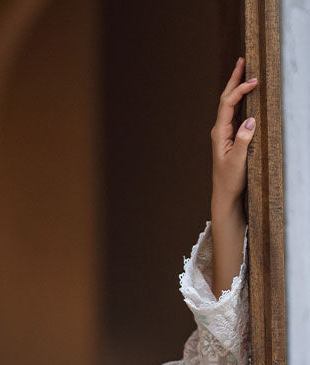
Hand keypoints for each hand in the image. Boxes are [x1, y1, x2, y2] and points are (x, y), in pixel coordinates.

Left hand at [211, 57, 257, 210]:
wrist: (225, 194)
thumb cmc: (230, 179)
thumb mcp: (238, 161)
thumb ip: (243, 140)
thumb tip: (251, 120)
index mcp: (219, 133)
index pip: (228, 104)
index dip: (240, 90)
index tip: (254, 81)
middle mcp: (220, 129)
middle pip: (226, 99)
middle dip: (234, 79)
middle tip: (242, 60)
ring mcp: (225, 132)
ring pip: (231, 104)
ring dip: (237, 87)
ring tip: (245, 70)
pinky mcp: (231, 137)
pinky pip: (236, 113)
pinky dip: (242, 100)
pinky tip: (247, 93)